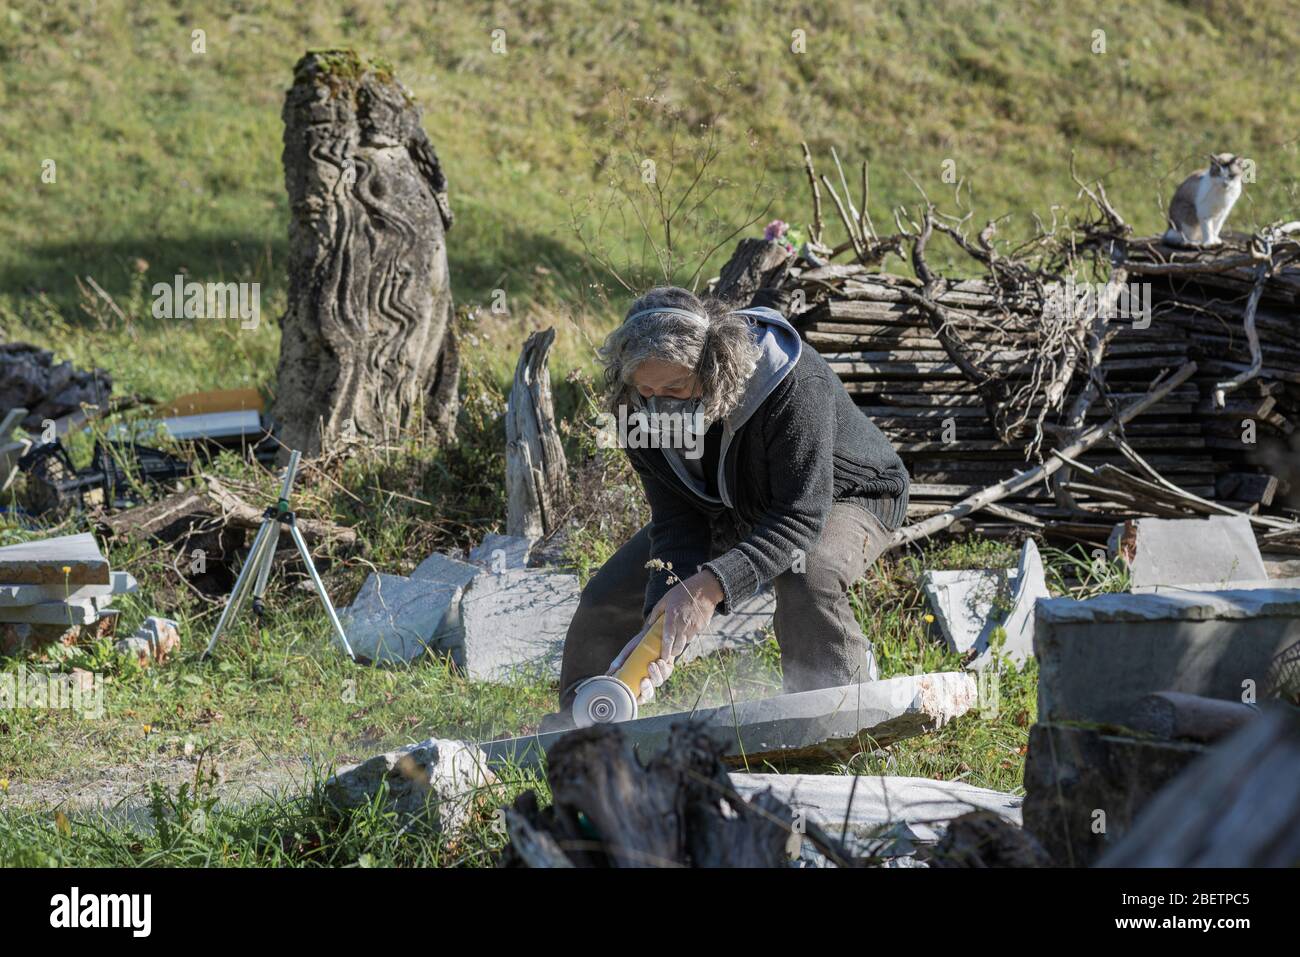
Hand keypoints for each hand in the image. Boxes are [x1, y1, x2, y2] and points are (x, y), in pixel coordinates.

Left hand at [606, 570, 722, 704]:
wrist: (705, 589)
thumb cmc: (682, 592)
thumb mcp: (665, 600)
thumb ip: (656, 613)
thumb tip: (648, 624)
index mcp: (672, 618)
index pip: (667, 640)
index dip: (664, 651)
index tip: (661, 658)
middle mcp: (682, 625)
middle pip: (677, 647)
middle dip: (671, 653)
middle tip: (666, 655)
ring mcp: (693, 627)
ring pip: (685, 644)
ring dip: (679, 647)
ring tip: (674, 645)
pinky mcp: (700, 627)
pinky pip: (692, 637)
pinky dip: (687, 638)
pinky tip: (684, 633)